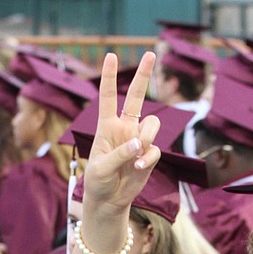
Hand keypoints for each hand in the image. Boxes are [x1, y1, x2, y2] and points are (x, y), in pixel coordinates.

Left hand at [80, 51, 160, 217]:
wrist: (109, 200)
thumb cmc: (98, 181)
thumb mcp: (101, 168)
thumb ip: (119, 153)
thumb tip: (139, 143)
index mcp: (107, 126)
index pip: (108, 97)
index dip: (109, 77)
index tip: (111, 56)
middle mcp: (124, 128)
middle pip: (136, 96)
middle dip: (143, 74)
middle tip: (150, 53)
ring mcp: (138, 140)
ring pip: (153, 123)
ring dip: (147, 136)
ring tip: (135, 157)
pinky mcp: (149, 154)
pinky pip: (155, 148)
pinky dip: (148, 157)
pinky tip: (138, 167)